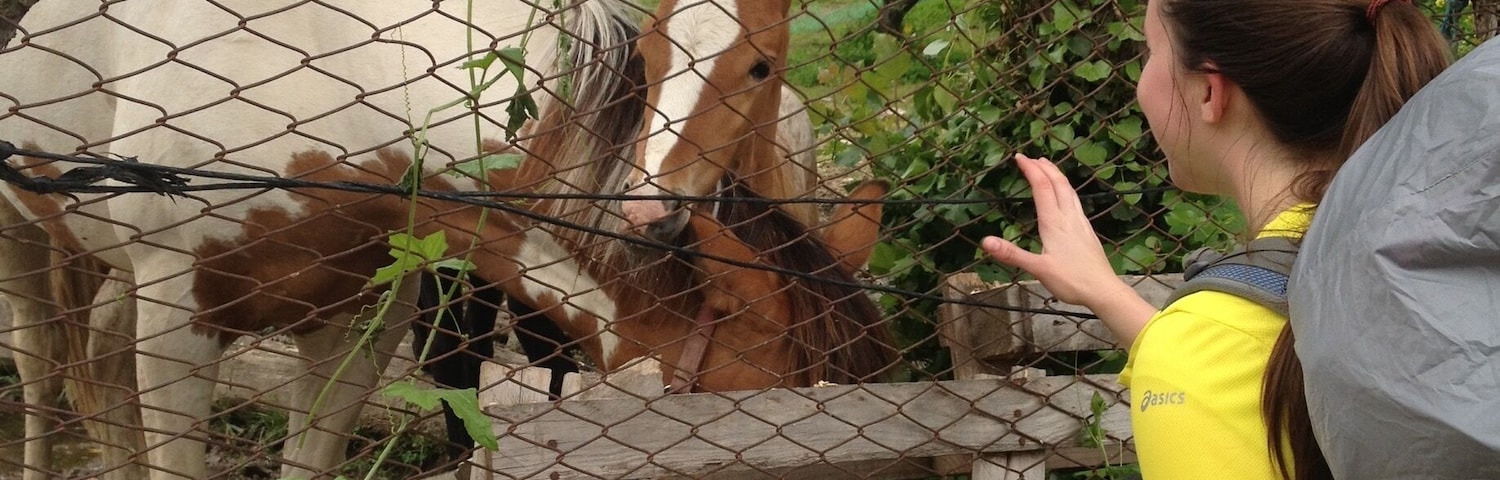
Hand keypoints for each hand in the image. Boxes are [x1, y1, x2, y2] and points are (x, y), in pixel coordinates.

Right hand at [981, 154, 1154, 342]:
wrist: (1103, 290)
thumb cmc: (1071, 281)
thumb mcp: (1037, 269)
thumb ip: (1012, 254)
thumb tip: (985, 241)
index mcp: (1054, 222)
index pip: (1041, 187)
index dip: (1030, 169)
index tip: (1019, 157)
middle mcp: (1068, 217)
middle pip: (1058, 183)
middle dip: (1044, 167)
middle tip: (1031, 157)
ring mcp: (1080, 223)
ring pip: (1070, 190)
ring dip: (1057, 175)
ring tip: (1048, 167)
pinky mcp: (1087, 231)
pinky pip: (1076, 201)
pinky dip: (1066, 189)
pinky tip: (1066, 197)